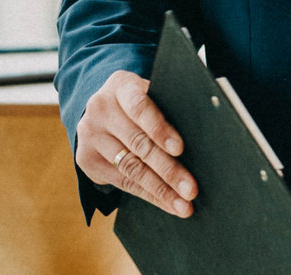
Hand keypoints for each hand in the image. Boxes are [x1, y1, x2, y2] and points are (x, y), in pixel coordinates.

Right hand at [75, 70, 197, 216]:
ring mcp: (90, 135)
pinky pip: (122, 182)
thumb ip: (168, 106)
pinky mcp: (86, 160)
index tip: (180, 148)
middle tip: (191, 189)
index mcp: (120, 86)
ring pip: (131, 168)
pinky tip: (166, 203)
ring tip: (183, 204)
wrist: (100, 109)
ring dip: (160, 190)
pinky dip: (148, 195)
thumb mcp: (150, 93)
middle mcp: (100, 109)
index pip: (140, 106)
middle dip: (168, 169)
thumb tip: (205, 132)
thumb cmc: (140, 101)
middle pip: (138, 143)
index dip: (160, 128)